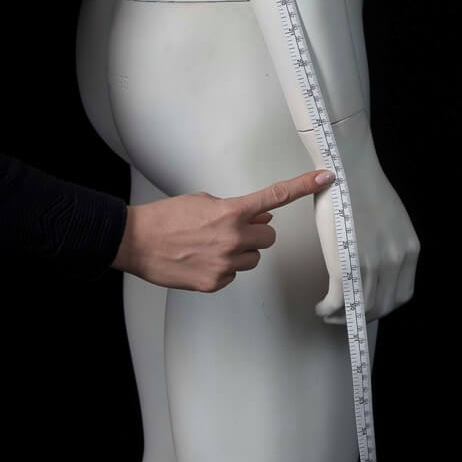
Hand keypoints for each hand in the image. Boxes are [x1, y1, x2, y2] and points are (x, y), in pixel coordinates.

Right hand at [111, 165, 333, 289]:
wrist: (136, 241)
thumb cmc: (167, 217)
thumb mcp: (204, 201)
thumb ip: (236, 210)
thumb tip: (261, 218)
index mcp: (231, 212)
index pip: (275, 198)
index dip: (303, 187)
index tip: (324, 178)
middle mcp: (233, 238)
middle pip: (269, 237)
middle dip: (257, 233)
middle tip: (235, 229)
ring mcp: (225, 264)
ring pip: (252, 258)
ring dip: (241, 251)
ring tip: (211, 245)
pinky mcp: (215, 283)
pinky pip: (233, 274)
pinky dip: (223, 268)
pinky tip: (201, 260)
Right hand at [308, 111, 419, 323]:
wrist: (346, 168)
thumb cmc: (360, 186)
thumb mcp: (390, 220)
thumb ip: (388, 244)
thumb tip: (375, 261)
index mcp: (409, 249)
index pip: (402, 294)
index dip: (384, 305)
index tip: (369, 306)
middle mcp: (396, 261)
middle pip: (383, 306)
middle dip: (363, 316)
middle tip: (346, 314)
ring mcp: (372, 266)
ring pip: (361, 308)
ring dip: (342, 316)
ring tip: (329, 311)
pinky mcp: (346, 266)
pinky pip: (338, 301)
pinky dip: (328, 309)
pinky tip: (321, 307)